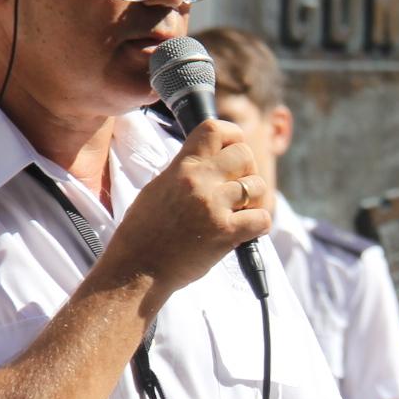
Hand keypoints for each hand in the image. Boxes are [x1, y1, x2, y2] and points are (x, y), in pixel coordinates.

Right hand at [101, 118, 267, 297]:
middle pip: (244, 155)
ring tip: (241, 213)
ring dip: (255, 201)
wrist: (136, 270)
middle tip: (238, 190)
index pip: (215, 128)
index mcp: (181, 167)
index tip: (233, 151)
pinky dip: (259, 226)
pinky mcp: (225, 232)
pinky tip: (244, 233)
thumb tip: (207, 161)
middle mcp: (198, 181)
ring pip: (258, 186)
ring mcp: (213, 206)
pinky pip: (262, 218)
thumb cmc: (143, 233)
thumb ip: (183, 172)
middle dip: (248, 171)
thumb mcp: (157, 189)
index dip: (234, 136)